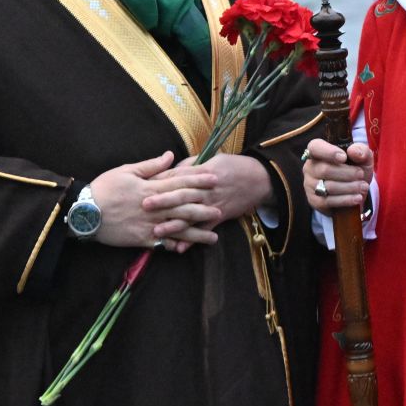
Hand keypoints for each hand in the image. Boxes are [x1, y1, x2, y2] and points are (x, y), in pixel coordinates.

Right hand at [90, 151, 218, 250]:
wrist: (83, 212)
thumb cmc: (103, 188)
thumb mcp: (126, 171)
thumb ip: (151, 165)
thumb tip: (171, 156)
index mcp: (151, 188)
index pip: (180, 183)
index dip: (199, 181)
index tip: (215, 179)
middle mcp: (154, 207)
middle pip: (184, 207)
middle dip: (204, 208)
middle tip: (222, 209)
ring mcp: (149, 224)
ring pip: (178, 228)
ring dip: (196, 233)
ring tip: (213, 237)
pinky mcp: (141, 238)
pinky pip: (162, 243)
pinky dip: (175, 246)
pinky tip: (188, 250)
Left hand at [140, 153, 274, 245]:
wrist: (261, 179)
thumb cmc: (236, 166)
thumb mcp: (215, 158)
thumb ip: (192, 163)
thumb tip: (174, 167)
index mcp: (203, 172)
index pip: (179, 176)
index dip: (161, 180)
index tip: (145, 184)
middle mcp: (206, 189)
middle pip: (182, 195)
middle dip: (163, 201)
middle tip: (144, 205)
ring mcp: (213, 204)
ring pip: (191, 215)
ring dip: (174, 225)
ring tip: (157, 231)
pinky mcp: (221, 216)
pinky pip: (205, 229)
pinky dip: (193, 239)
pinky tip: (180, 248)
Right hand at [305, 139, 374, 213]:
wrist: (356, 192)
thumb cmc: (356, 170)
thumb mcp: (363, 158)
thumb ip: (361, 150)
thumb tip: (354, 151)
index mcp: (318, 152)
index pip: (315, 147)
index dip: (329, 152)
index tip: (344, 157)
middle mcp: (310, 167)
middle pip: (325, 170)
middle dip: (347, 173)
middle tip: (361, 175)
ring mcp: (310, 185)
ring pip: (328, 186)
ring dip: (350, 187)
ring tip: (363, 186)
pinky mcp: (315, 201)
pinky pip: (329, 201)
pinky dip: (346, 199)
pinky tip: (357, 197)